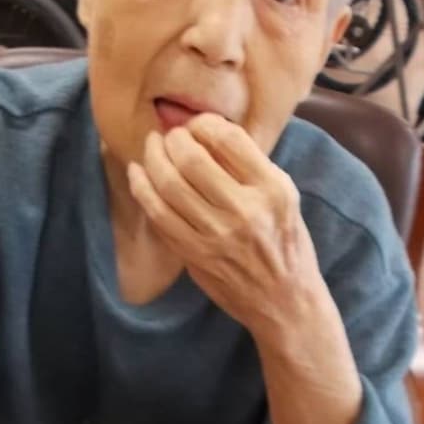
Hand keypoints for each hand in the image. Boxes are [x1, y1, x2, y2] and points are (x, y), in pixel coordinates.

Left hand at [126, 115, 322, 343]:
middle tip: (170, 136)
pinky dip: (142, 189)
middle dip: (173, 139)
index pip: (228, 138)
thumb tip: (205, 130)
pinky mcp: (195, 255)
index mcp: (273, 189)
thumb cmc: (285, 244)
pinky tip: (138, 175)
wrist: (284, 301)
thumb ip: (249, 166)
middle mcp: (246, 211)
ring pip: (169, 184)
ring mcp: (217, 236)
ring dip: (153, 158)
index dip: (203, 123)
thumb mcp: (283, 198)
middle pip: (192, 158)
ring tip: (152, 148)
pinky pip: (158, 214)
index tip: (196, 125)